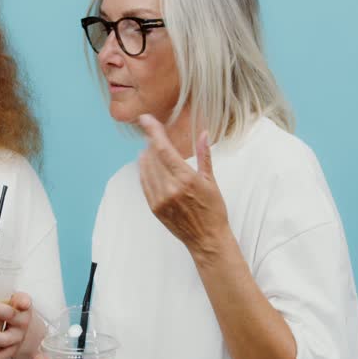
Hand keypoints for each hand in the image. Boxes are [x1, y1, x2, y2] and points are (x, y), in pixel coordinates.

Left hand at [0, 292, 32, 358]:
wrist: (28, 332)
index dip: (23, 301)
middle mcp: (22, 323)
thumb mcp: (9, 298)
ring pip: (3, 340)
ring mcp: (17, 339)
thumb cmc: (13, 311)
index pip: (25, 301)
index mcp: (23, 307)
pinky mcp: (11, 352)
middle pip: (10, 316)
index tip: (22, 302)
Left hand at [136, 114, 232, 260]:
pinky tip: (147, 164)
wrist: (207, 239)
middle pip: (152, 156)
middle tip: (154, 133)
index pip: (163, 149)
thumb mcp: (212, 181)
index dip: (153, 132)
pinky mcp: (154, 208)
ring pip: (146, 169)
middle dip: (152, 142)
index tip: (146, 119)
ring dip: (146, 155)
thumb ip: (204, 155)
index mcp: (185, 178)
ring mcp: (160, 199)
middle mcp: (170, 188)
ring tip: (151, 148)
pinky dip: (144, 171)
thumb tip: (203, 134)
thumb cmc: (213, 210)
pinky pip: (144, 184)